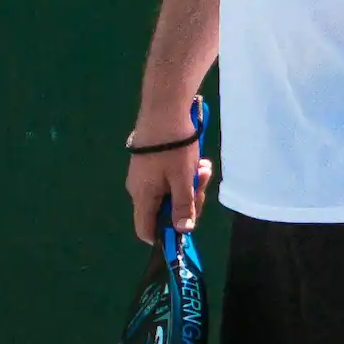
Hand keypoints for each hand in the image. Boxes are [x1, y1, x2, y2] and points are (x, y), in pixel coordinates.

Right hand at [125, 105, 213, 242]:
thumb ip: (183, 207)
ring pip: (170, 191)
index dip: (165, 235)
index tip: (185, 225)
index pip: (146, 230)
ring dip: (190, 184)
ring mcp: (145, 174)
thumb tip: (183, 231)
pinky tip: (198, 161)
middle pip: (164, 210)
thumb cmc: (173, 148)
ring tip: (203, 167)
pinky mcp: (152, 160)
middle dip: (187, 201)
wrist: (164, 107)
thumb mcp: (183, 180)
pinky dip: (184, 172)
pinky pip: (169, 176)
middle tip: (201, 184)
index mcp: (142, 196)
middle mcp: (139, 188)